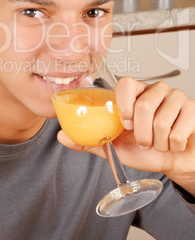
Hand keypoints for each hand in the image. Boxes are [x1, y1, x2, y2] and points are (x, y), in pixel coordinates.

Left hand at [57, 77, 194, 196]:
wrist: (173, 160)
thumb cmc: (145, 149)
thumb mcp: (116, 146)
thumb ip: (91, 140)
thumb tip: (62, 136)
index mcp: (136, 93)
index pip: (126, 83)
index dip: (124, 105)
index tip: (125, 124)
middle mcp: (156, 90)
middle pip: (143, 106)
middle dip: (141, 135)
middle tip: (144, 141)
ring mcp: (177, 97)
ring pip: (161, 122)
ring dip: (158, 143)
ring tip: (159, 142)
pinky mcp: (193, 109)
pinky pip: (179, 132)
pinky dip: (173, 146)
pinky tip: (174, 143)